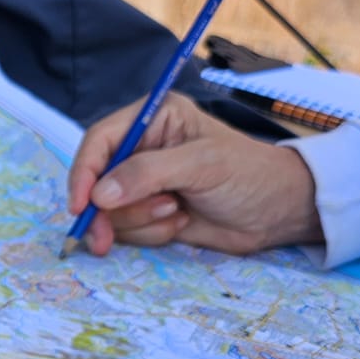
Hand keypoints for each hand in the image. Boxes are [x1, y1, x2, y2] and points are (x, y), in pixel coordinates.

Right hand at [66, 92, 324, 255]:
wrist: (279, 214)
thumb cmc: (250, 175)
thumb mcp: (202, 165)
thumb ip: (148, 174)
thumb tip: (99, 194)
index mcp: (154, 119)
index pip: (101, 141)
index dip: (84, 173)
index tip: (80, 205)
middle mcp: (143, 148)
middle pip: (96, 181)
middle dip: (108, 210)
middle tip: (105, 239)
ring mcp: (144, 183)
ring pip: (109, 211)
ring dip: (138, 221)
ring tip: (177, 212)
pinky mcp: (149, 212)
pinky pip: (127, 230)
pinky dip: (149, 234)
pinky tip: (181, 223)